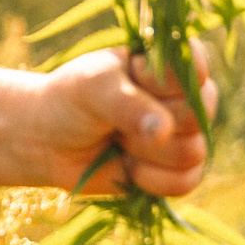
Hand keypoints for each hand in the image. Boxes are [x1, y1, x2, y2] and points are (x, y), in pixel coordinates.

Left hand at [36, 46, 216, 197]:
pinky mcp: (179, 170)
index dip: (161, 84)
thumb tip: (164, 132)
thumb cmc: (73, 100)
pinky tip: (128, 168)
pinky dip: (151, 180)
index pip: (194, 70)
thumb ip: (128, 104)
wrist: (50, 141)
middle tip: (114, 117)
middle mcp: (187, 97)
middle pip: (195, 117)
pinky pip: (186, 181)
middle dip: (145, 125)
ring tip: (118, 140)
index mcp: (170, 62)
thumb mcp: (93, 88)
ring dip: (143, 154)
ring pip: (190, 152)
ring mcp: (186, 135)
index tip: (130, 78)